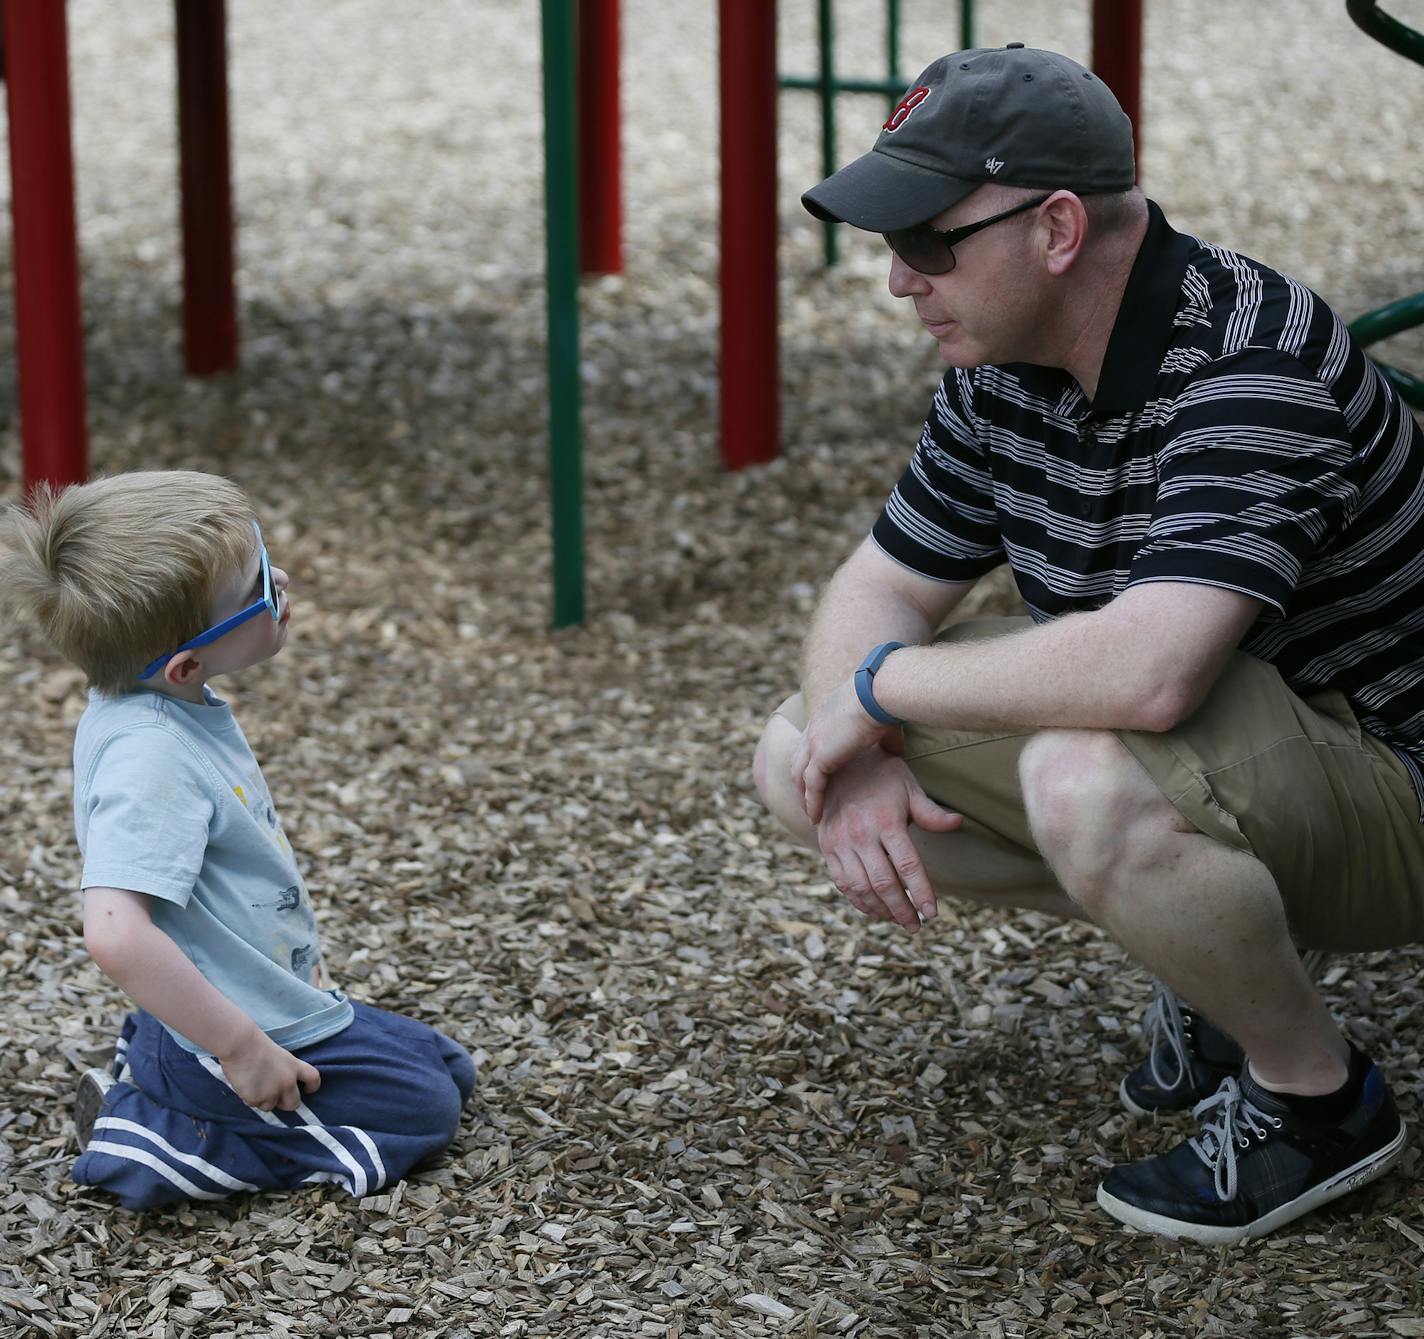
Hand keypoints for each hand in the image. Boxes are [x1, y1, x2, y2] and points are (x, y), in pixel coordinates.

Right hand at [219, 1028, 320, 1111]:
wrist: (241, 1046)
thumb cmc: (257, 1045)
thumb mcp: (279, 1056)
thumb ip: (284, 1071)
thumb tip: (281, 1084)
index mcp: (294, 1067)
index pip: (313, 1079)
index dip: (312, 1086)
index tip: (308, 1090)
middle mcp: (287, 1082)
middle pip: (294, 1103)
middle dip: (286, 1102)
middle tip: (277, 1097)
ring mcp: (272, 1093)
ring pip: (271, 1106)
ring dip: (265, 1100)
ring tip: (255, 1086)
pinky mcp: (256, 1099)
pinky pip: (255, 1105)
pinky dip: (250, 1099)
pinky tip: (246, 1086)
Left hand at [792, 677, 897, 823]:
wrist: (878, 694)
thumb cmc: (886, 705)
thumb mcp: (883, 725)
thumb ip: (884, 741)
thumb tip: (895, 752)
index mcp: (824, 718)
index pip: (810, 746)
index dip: (811, 765)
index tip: (817, 783)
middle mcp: (813, 729)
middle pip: (798, 761)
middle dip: (801, 784)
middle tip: (808, 803)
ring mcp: (813, 743)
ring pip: (799, 776)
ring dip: (803, 797)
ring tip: (811, 816)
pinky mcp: (820, 756)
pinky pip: (811, 786)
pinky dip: (812, 803)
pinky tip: (816, 818)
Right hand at [816, 748, 961, 932]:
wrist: (835, 763)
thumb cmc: (880, 775)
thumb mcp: (908, 787)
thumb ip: (930, 812)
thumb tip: (958, 823)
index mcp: (886, 821)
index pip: (908, 866)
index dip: (921, 893)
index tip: (932, 913)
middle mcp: (861, 834)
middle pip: (885, 884)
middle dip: (902, 910)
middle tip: (916, 926)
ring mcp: (841, 842)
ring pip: (862, 888)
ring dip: (881, 910)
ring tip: (898, 920)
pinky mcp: (827, 847)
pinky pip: (843, 882)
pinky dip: (858, 901)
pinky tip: (874, 909)